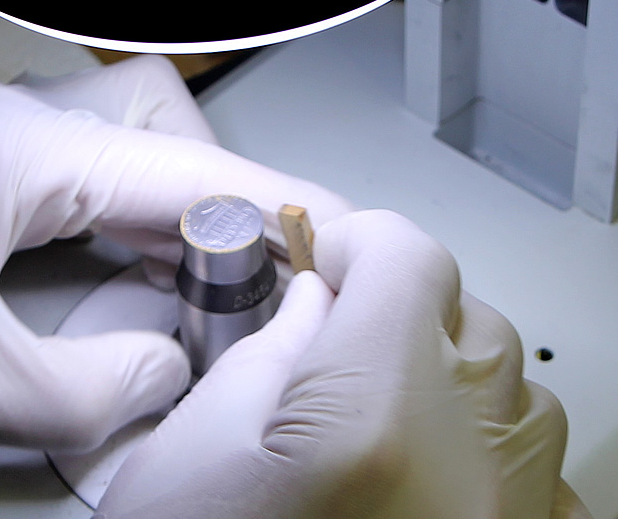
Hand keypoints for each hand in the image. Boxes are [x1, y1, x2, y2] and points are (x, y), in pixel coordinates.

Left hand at [0, 55, 352, 451]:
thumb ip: (90, 393)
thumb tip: (166, 372)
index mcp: (17, 147)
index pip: (180, 170)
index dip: (265, 204)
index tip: (328, 230)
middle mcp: (10, 128)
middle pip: (158, 140)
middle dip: (218, 203)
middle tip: (255, 270)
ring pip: (123, 163)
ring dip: (175, 222)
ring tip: (214, 284)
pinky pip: (84, 191)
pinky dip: (129, 235)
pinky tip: (143, 279)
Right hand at [95, 210, 591, 518]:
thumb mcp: (199, 442)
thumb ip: (272, 346)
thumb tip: (319, 300)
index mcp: (370, 413)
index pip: (409, 258)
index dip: (359, 245)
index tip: (326, 263)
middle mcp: (467, 459)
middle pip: (467, 313)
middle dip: (398, 308)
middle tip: (335, 340)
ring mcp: (511, 512)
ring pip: (514, 380)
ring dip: (449, 369)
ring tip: (381, 408)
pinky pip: (537, 459)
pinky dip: (485, 439)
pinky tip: (428, 467)